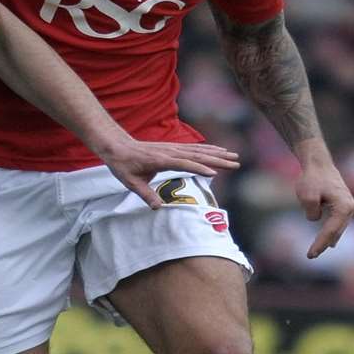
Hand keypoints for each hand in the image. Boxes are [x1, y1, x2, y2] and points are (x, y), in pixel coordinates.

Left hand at [97, 139, 241, 208]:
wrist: (118, 146)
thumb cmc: (123, 165)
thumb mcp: (131, 183)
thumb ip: (145, 194)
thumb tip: (158, 207)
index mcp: (160, 160)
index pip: (183, 163)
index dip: (199, 168)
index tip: (215, 173)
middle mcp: (169, 151)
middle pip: (197, 155)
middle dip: (217, 159)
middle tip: (236, 163)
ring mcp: (172, 148)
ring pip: (198, 150)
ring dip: (217, 153)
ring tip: (234, 156)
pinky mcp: (173, 147)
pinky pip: (193, 148)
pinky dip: (208, 149)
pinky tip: (219, 151)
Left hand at [297, 158, 353, 258]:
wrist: (319, 164)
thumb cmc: (313, 178)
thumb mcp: (307, 196)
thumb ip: (311, 211)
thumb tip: (315, 220)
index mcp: (344, 207)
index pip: (330, 230)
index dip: (320, 243)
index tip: (310, 254)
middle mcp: (350, 208)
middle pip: (336, 231)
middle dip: (323, 244)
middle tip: (310, 256)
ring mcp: (348, 206)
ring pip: (338, 228)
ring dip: (328, 239)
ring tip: (317, 252)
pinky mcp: (343, 205)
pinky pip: (337, 223)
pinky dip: (331, 232)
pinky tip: (330, 242)